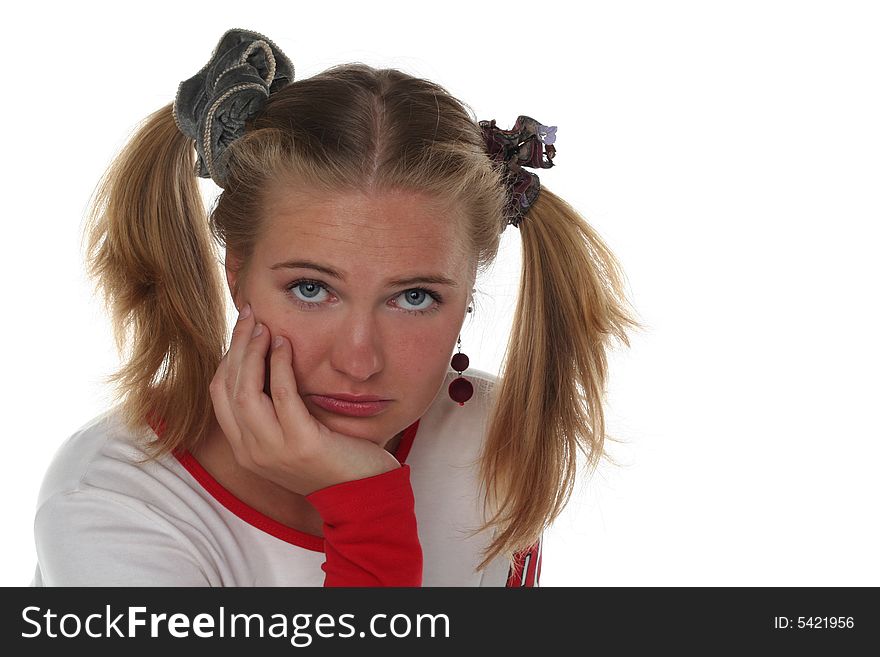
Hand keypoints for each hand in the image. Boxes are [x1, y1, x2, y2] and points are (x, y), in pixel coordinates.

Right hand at [209, 303, 401, 495]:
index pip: (220, 394)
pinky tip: (285, 345)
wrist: (362, 494)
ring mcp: (273, 450)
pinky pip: (281, 395)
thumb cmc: (332, 457)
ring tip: (265, 326)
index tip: (243, 328)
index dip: (227, 356)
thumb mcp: (292, 435)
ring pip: (246, 390)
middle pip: (227, 387)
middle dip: (237, 346)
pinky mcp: (301, 444)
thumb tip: (266, 362)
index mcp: (244, 448)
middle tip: (251, 315)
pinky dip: (280, 365)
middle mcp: (251, 451)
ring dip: (253, 352)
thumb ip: (274, 409)